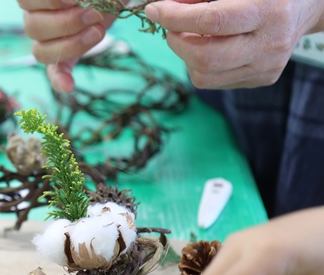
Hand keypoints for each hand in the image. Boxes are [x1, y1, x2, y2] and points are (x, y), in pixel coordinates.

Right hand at [17, 0, 114, 91]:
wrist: (109, 1)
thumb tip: (81, 3)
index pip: (25, 0)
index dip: (49, 1)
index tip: (74, 1)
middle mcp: (34, 18)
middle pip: (33, 28)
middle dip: (67, 23)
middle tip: (94, 15)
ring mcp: (46, 41)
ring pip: (41, 51)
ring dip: (71, 45)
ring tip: (98, 32)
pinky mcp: (63, 59)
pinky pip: (54, 73)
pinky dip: (60, 80)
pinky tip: (69, 86)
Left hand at [144, 0, 323, 88]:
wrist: (305, 5)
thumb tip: (163, 8)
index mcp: (268, 10)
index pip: (212, 21)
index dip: (176, 17)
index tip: (155, 10)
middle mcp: (270, 43)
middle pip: (205, 58)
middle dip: (176, 41)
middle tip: (171, 26)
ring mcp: (267, 66)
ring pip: (204, 76)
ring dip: (186, 55)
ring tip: (191, 34)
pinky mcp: (262, 79)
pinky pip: (215, 81)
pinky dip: (201, 64)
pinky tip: (211, 45)